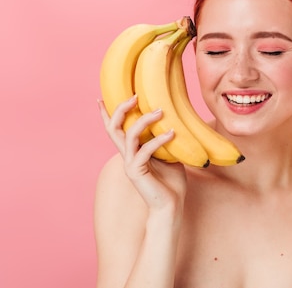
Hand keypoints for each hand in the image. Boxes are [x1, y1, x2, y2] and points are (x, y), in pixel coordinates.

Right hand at [98, 95, 186, 211]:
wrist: (171, 207)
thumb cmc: (172, 182)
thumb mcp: (171, 155)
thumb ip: (167, 141)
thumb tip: (178, 122)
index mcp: (132, 151)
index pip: (116, 129)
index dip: (107, 114)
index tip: (102, 97)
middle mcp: (127, 155)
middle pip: (114, 128)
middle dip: (121, 109)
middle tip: (135, 95)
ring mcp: (130, 163)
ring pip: (129, 135)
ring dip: (145, 120)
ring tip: (161, 111)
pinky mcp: (136, 172)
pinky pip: (145, 150)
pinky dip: (159, 140)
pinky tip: (173, 133)